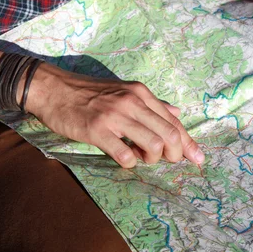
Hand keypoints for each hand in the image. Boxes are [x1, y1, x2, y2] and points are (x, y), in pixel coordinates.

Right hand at [25, 64, 203, 167]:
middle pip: (169, 134)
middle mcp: (132, 102)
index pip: (173, 121)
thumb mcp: (125, 91)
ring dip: (152, 159)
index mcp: (141, 93)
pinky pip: (125, 154)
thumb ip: (152, 104)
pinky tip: (124, 158)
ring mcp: (115, 116)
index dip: (189, 143)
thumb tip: (176, 112)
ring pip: (153, 145)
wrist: (54, 89)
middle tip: (167, 161)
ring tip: (141, 157)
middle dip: (175, 154)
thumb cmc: (90, 93)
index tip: (198, 159)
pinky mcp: (97, 130)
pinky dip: (130, 162)